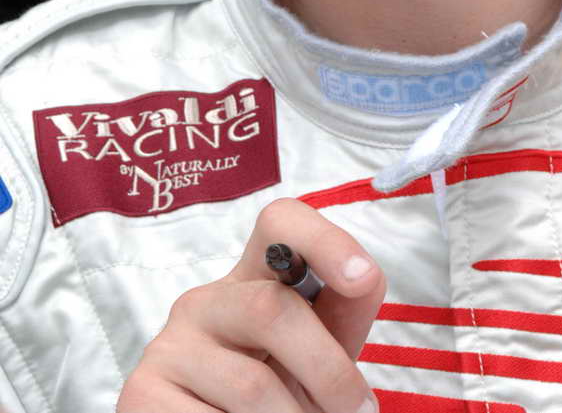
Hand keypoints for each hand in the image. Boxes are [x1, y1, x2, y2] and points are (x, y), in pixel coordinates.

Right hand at [117, 198, 384, 412]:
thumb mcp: (316, 350)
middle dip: (328, 369)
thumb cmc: (280, 392)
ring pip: (251, 384)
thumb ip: (343, 312)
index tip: (362, 277)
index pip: (280, 223)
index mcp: (252, 280)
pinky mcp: (141, 393)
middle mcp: (205, 302)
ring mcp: (168, 346)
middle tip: (356, 410)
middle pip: (273, 309)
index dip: (324, 239)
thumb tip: (364, 278)